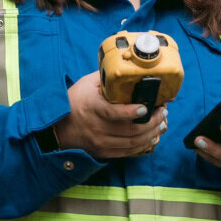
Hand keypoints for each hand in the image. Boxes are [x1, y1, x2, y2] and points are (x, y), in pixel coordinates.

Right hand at [51, 71, 168, 158]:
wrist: (57, 127)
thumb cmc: (74, 101)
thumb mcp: (86, 84)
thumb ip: (107, 77)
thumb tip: (127, 68)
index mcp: (92, 108)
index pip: (113, 113)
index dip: (131, 112)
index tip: (145, 108)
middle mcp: (96, 128)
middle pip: (131, 131)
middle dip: (152, 122)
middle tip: (162, 112)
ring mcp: (100, 142)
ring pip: (133, 143)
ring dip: (152, 134)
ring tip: (161, 124)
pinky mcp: (103, 152)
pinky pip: (128, 152)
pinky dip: (143, 146)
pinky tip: (151, 137)